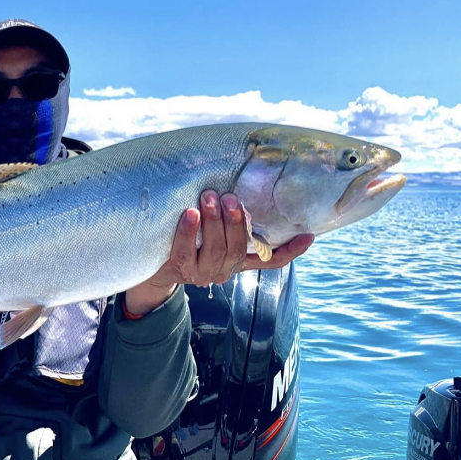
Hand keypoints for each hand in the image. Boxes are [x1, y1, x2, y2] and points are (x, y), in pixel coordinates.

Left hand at [123, 190, 314, 315]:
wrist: (152, 265)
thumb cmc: (186, 239)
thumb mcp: (210, 231)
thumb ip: (226, 220)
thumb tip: (240, 186)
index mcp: (237, 261)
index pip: (271, 260)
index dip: (291, 251)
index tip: (309, 235)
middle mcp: (223, 270)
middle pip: (239, 248)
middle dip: (235, 221)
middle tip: (228, 197)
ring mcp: (202, 273)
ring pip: (215, 249)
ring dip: (213, 221)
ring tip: (209, 196)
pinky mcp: (179, 270)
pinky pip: (185, 250)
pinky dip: (187, 231)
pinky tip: (190, 213)